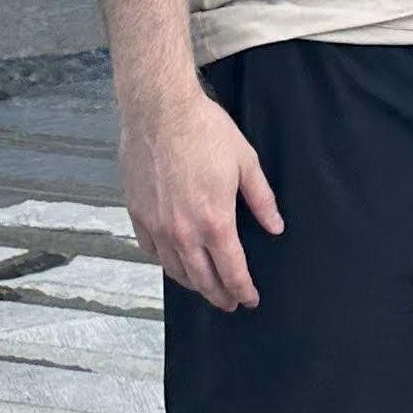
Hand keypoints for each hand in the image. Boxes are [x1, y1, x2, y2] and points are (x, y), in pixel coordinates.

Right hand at [120, 83, 281, 311]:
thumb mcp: (245, 161)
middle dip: (219, 295)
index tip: (250, 299)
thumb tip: (275, 227)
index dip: (243, 290)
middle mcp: (184, 232)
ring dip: (193, 284)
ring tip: (205, 286)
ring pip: (175, 270)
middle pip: (203, 280)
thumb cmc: (205, 130)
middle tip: (230, 302)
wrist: (160, 109)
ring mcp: (158, 225)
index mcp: (215, 222)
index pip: (232, 271)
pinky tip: (173, 261)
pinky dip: (165, 262)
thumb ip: (261, 199)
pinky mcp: (138, 213)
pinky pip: (151, 251)